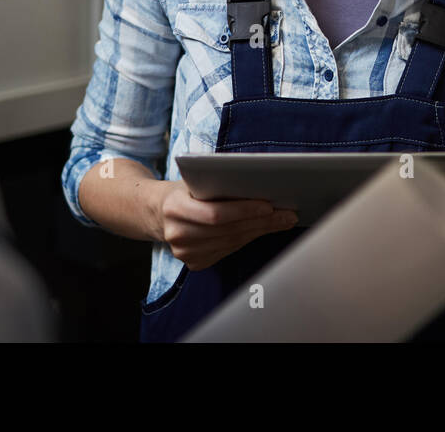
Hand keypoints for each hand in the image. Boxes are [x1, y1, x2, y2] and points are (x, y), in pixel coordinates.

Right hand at [151, 181, 298, 270]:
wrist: (157, 212)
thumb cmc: (184, 190)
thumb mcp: (195, 180)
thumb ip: (217, 183)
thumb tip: (260, 185)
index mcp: (174, 207)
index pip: (215, 214)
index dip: (243, 211)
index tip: (269, 206)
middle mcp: (177, 234)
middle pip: (228, 230)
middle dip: (261, 222)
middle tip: (287, 214)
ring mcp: (184, 253)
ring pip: (232, 242)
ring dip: (260, 231)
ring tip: (282, 220)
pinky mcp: (193, 263)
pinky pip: (228, 251)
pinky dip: (248, 239)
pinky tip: (263, 229)